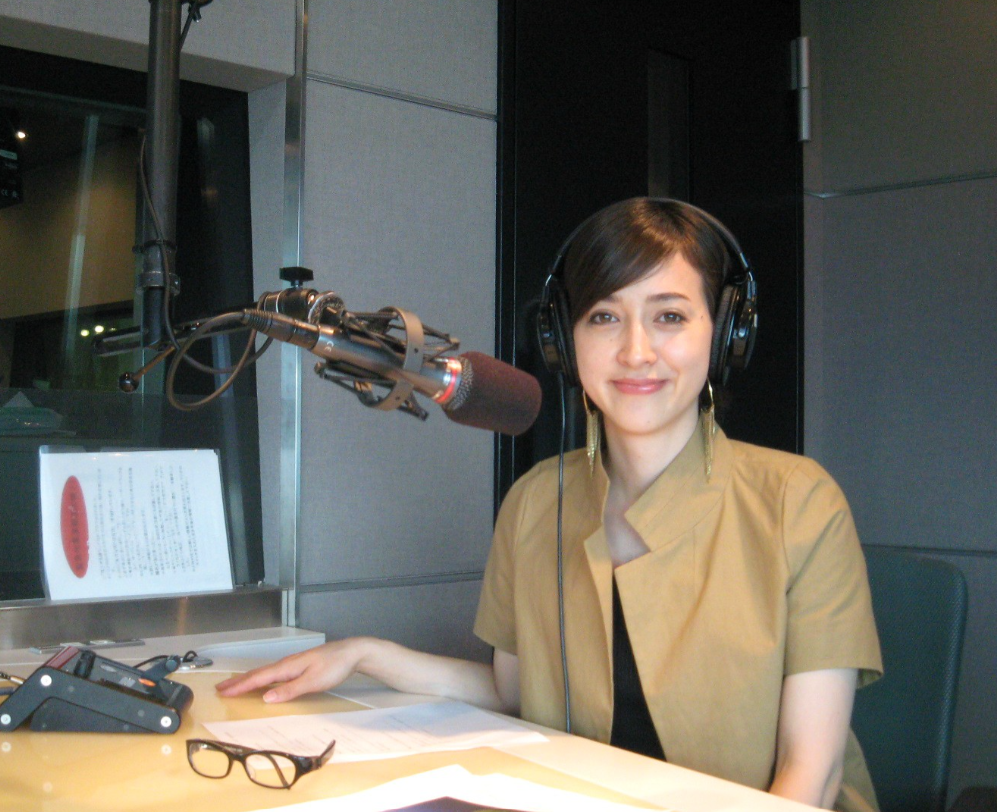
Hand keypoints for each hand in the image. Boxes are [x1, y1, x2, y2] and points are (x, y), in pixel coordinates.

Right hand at [215, 639, 368, 702]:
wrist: (353, 652)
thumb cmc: (335, 666)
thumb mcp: (313, 681)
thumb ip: (290, 690)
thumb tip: (267, 698)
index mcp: (288, 667)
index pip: (259, 678)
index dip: (240, 686)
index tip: (223, 692)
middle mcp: (288, 663)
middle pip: (259, 673)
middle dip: (239, 681)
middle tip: (220, 688)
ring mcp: (294, 664)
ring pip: (266, 672)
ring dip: (249, 679)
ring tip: (235, 685)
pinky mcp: (300, 666)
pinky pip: (275, 672)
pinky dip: (263, 677)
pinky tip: (263, 682)